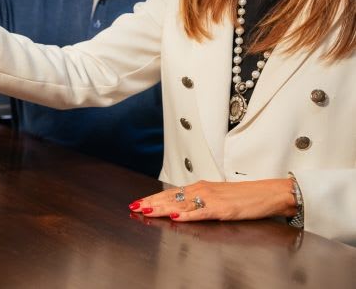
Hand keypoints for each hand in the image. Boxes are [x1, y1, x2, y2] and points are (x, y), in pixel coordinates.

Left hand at [129, 179, 296, 221]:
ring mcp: (212, 199)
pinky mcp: (222, 209)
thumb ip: (200, 200)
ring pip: (181, 204)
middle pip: (171, 197)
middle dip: (151, 202)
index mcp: (201, 187)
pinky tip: (175, 217)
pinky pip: (201, 213)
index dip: (154, 197)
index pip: (171, 193)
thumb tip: (183, 206)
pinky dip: (187, 215)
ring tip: (146, 210)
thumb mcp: (218, 196)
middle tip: (134, 206)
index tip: (139, 201)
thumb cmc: (247, 196)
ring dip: (162, 208)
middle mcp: (203, 190)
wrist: (269, 193)